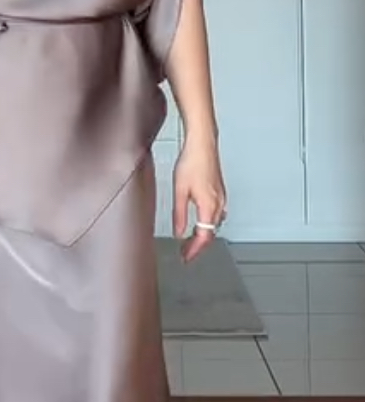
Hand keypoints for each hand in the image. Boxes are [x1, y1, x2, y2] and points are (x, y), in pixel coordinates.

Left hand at [173, 136, 226, 262]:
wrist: (203, 144)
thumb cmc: (192, 162)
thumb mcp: (180, 191)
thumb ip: (179, 215)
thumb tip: (179, 232)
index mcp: (209, 206)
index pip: (204, 237)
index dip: (195, 250)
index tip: (186, 257)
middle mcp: (218, 204)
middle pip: (211, 233)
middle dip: (198, 246)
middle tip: (186, 253)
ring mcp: (221, 198)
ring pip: (215, 225)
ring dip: (204, 235)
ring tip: (191, 241)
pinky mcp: (220, 192)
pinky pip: (216, 215)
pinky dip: (208, 224)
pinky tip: (201, 222)